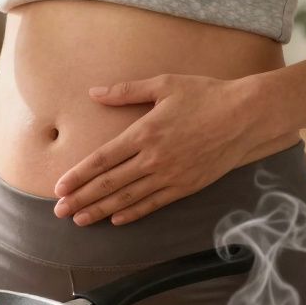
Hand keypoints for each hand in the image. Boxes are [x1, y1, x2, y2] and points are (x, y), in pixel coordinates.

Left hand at [52, 75, 258, 225]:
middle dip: (81, 198)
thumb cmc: (205, 95)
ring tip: (80, 220)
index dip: (78, 175)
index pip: (102, 159)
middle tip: (59, 211)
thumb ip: (126, 91)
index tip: (59, 187)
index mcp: (144, 132)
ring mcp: (170, 175)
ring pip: (128, 198)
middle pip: (109, 183)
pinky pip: (153, 203)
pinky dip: (133, 213)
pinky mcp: (186, 186)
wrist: (246, 116)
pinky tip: (116, 219)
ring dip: (100, 210)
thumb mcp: (164, 84)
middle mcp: (153, 158)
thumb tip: (94, 92)